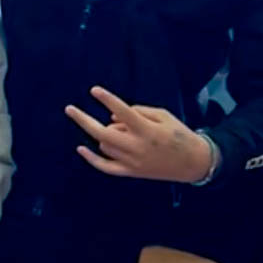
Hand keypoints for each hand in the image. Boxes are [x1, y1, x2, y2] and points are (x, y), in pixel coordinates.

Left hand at [66, 86, 214, 182]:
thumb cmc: (179, 135)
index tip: (94, 90)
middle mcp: (137, 146)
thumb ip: (138, 111)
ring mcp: (132, 161)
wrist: (194, 163)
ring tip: (125, 131)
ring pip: (104, 144)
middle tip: (69, 109)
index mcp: (147, 130)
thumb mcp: (164, 116)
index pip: (123, 111)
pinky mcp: (131, 172)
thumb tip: (112, 115)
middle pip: (102, 132)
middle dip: (83, 120)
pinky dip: (92, 159)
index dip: (108, 100)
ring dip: (106, 134)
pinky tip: (81, 148)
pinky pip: (106, 167)